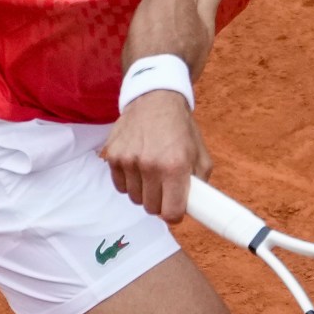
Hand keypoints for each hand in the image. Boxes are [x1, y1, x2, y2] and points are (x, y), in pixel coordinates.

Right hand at [101, 91, 211, 222]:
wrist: (155, 99)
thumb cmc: (180, 128)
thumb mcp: (200, 153)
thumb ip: (200, 183)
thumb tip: (194, 207)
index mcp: (175, 166)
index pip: (171, 212)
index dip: (174, 215)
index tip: (175, 210)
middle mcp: (149, 165)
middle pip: (151, 208)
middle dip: (159, 203)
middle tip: (164, 189)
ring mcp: (128, 161)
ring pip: (134, 198)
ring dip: (143, 192)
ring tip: (151, 174)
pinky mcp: (112, 156)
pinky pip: (120, 186)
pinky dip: (129, 182)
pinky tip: (137, 167)